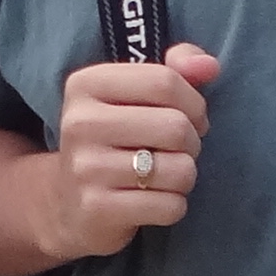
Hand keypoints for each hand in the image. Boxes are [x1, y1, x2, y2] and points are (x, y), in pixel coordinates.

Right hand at [47, 45, 220, 258]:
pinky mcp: (97, 209)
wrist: (66, 204)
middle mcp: (79, 123)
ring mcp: (86, 168)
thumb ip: (176, 69)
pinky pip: (171, 206)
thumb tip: (209, 66)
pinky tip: (152, 202)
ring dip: (184, 177)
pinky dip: (173, 206)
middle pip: (177, 126)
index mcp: (86, 84)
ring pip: (180, 170)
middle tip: (174, 151)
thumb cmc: (115, 140)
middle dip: (192, 143)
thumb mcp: (135, 95)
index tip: (190, 118)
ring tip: (163, 177)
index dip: (194, 103)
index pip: (164, 81)